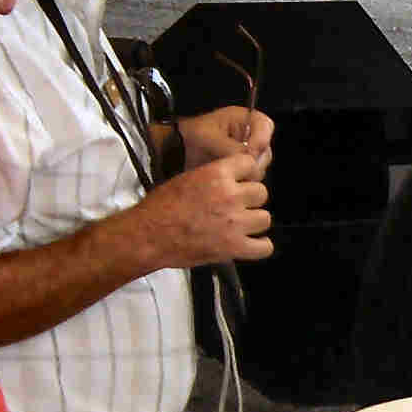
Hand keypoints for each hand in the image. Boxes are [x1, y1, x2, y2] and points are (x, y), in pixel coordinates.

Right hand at [135, 152, 273, 267]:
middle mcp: (231, 196)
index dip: (246, 174)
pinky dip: (259, 247)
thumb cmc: (159, 208)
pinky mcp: (234, 247)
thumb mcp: (187, 179)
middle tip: (237, 207)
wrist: (147, 235)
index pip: (250, 164)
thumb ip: (214, 177)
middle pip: (261, 193)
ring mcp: (235, 223)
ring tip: (240, 226)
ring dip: (254, 222)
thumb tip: (232, 179)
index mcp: (217, 175)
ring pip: (265, 218)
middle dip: (251, 200)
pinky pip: (264, 247)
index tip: (241, 182)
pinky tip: (248, 244)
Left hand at [181, 106, 273, 171]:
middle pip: (265, 148)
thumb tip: (248, 158)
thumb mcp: (209, 137)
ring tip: (228, 171)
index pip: (265, 125)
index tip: (250, 152)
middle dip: (255, 159)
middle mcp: (248, 135)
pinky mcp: (242, 166)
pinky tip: (229, 178)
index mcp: (242, 119)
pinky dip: (243, 178)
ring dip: (248, 170)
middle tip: (239, 165)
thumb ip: (230, 147)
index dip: (261, 139)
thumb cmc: (190, 136)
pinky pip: (252, 174)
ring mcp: (247, 152)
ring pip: (260, 164)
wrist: (177, 151)